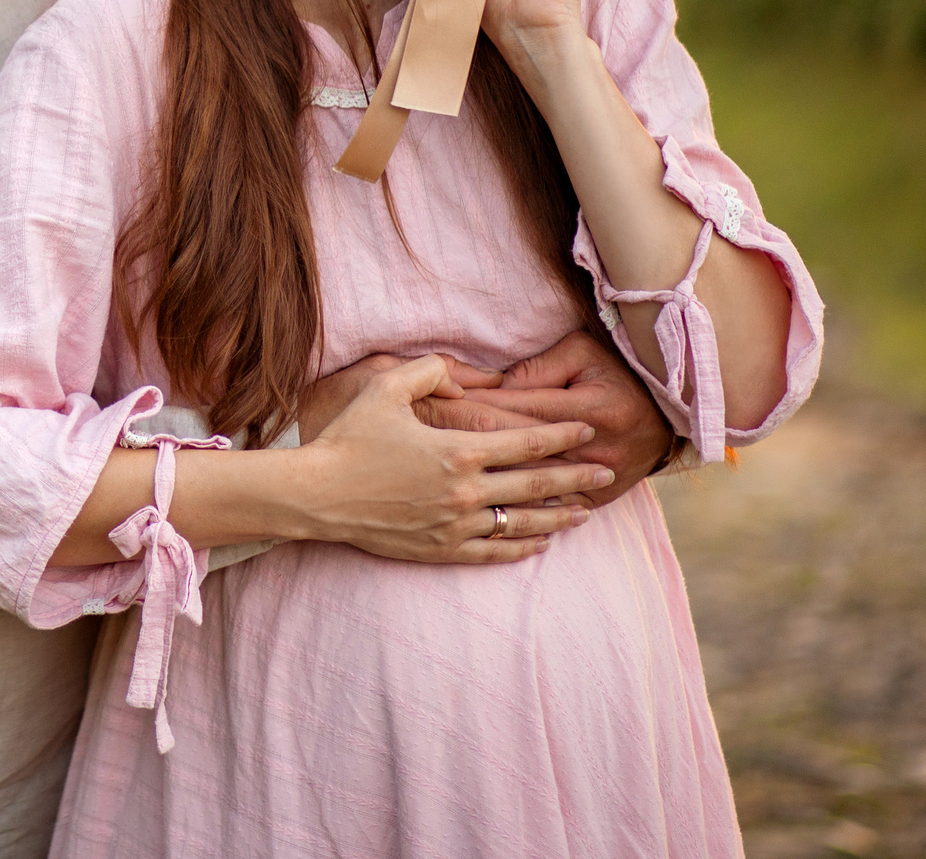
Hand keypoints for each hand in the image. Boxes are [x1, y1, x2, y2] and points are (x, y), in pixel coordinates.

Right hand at [289, 356, 610, 564]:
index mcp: (459, 450)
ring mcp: (457, 524)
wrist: (318, 495)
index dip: (561, 435)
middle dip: (576, 476)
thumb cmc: (348, 438)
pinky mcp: (442, 549)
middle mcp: (466, 491)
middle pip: (536, 484)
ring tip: (585, 512)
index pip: (526, 442)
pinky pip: (495, 552)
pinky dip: (522, 548)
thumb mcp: (384, 388)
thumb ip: (430, 372)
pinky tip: (539, 544)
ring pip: (523, 522)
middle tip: (607, 471)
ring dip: (559, 517)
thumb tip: (463, 378)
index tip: (586, 430)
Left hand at [415, 329, 675, 508]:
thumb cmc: (618, 373)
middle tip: (415, 446)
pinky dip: (520, 513)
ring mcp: (594, 478)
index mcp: (585, 407)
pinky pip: (552, 509)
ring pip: (527, 486)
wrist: (672, 413)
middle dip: (460, 446)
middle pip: (512, 450)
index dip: (467, 408)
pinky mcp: (596, 499)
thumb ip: (537, 368)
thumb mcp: (582, 353)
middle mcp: (589, 447)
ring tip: (435, 484)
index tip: (428, 408)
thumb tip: (495, 384)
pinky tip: (485, 513)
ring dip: (483, 484)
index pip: (511, 410)